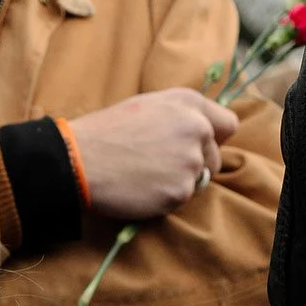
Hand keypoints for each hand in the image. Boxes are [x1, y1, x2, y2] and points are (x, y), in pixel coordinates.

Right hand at [69, 89, 238, 220]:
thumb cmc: (105, 131)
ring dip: (177, 183)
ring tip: (144, 177)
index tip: (193, 148)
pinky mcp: (179, 191)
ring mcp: (190, 162)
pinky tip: (139, 190)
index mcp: (189, 104)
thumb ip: (180, 114)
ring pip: (197, 181)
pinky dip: (162, 200)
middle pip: (213, 159)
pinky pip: (180, 200)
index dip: (212, 140)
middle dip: (192, 166)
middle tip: (156, 167)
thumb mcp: (148, 104)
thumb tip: (202, 132)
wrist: (78, 160)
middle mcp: (197, 129)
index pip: (227, 126)